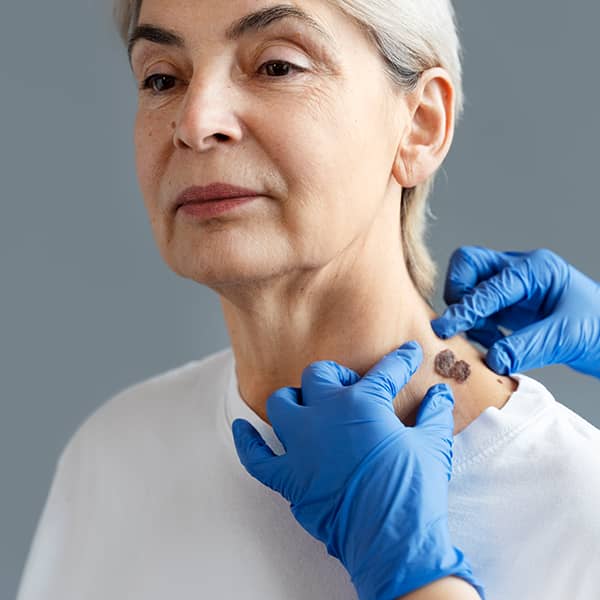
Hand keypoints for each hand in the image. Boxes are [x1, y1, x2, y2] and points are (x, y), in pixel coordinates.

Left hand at [231, 341, 484, 599]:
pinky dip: (247, 442)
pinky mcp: (290, 477)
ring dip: (293, 399)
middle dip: (334, 375)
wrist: (393, 541)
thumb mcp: (432, 446)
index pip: (385, 372)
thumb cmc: (414, 490)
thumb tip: (441, 395)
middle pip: (319, 376)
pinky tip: (242, 428)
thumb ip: (433, 415)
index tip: (406, 354)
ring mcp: (302, 446)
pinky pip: (256, 457)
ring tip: (306, 403)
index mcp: (363, 404)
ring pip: (282, 404)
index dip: (400, 361)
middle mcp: (326, 415)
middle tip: (349, 386)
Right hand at [430, 246, 599, 377]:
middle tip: (460, 324)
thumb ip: (527, 346)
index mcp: (536, 269)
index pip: (489, 285)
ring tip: (487, 341)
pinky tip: (494, 344)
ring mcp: (512, 287)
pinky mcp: (509, 305)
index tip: (446, 328)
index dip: (466, 309)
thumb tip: (493, 359)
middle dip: (458, 294)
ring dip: (467, 314)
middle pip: (468, 265)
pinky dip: (477, 326)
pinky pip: (478, 308)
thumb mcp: (566, 337)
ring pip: (468, 285)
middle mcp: (519, 271)